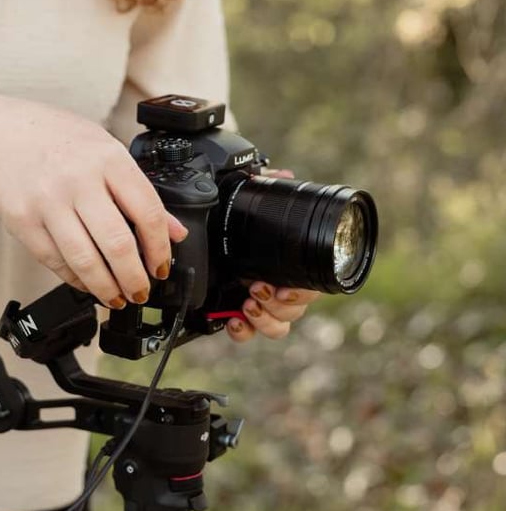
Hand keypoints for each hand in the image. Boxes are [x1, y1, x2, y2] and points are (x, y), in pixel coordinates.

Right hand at [0, 98, 187, 307]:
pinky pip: (55, 261)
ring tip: (117, 296)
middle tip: (141, 291)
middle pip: (118, 244)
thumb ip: (139, 190)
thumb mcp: (104, 150)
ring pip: (85, 260)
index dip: (160, 248)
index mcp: (108, 158)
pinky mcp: (22, 220)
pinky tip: (87, 282)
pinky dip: (75, 279)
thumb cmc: (54, 139)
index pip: (147, 211)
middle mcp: (78, 179)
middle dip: (135, 278)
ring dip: (106, 287)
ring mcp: (47, 201)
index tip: (161, 266)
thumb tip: (174, 230)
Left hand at [223, 165, 319, 342]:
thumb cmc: (232, 221)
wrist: (201, 239)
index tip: (285, 287)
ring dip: (265, 318)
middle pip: (294, 310)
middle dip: (278, 303)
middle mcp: (277, 288)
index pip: (308, 287)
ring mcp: (260, 304)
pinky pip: (249, 334)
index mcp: (285, 266)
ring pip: (278, 326)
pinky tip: (233, 322)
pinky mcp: (237, 315)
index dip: (301, 292)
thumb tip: (283, 175)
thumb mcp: (247, 201)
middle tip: (257, 289)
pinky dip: (244, 332)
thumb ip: (265, 186)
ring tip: (248, 304)